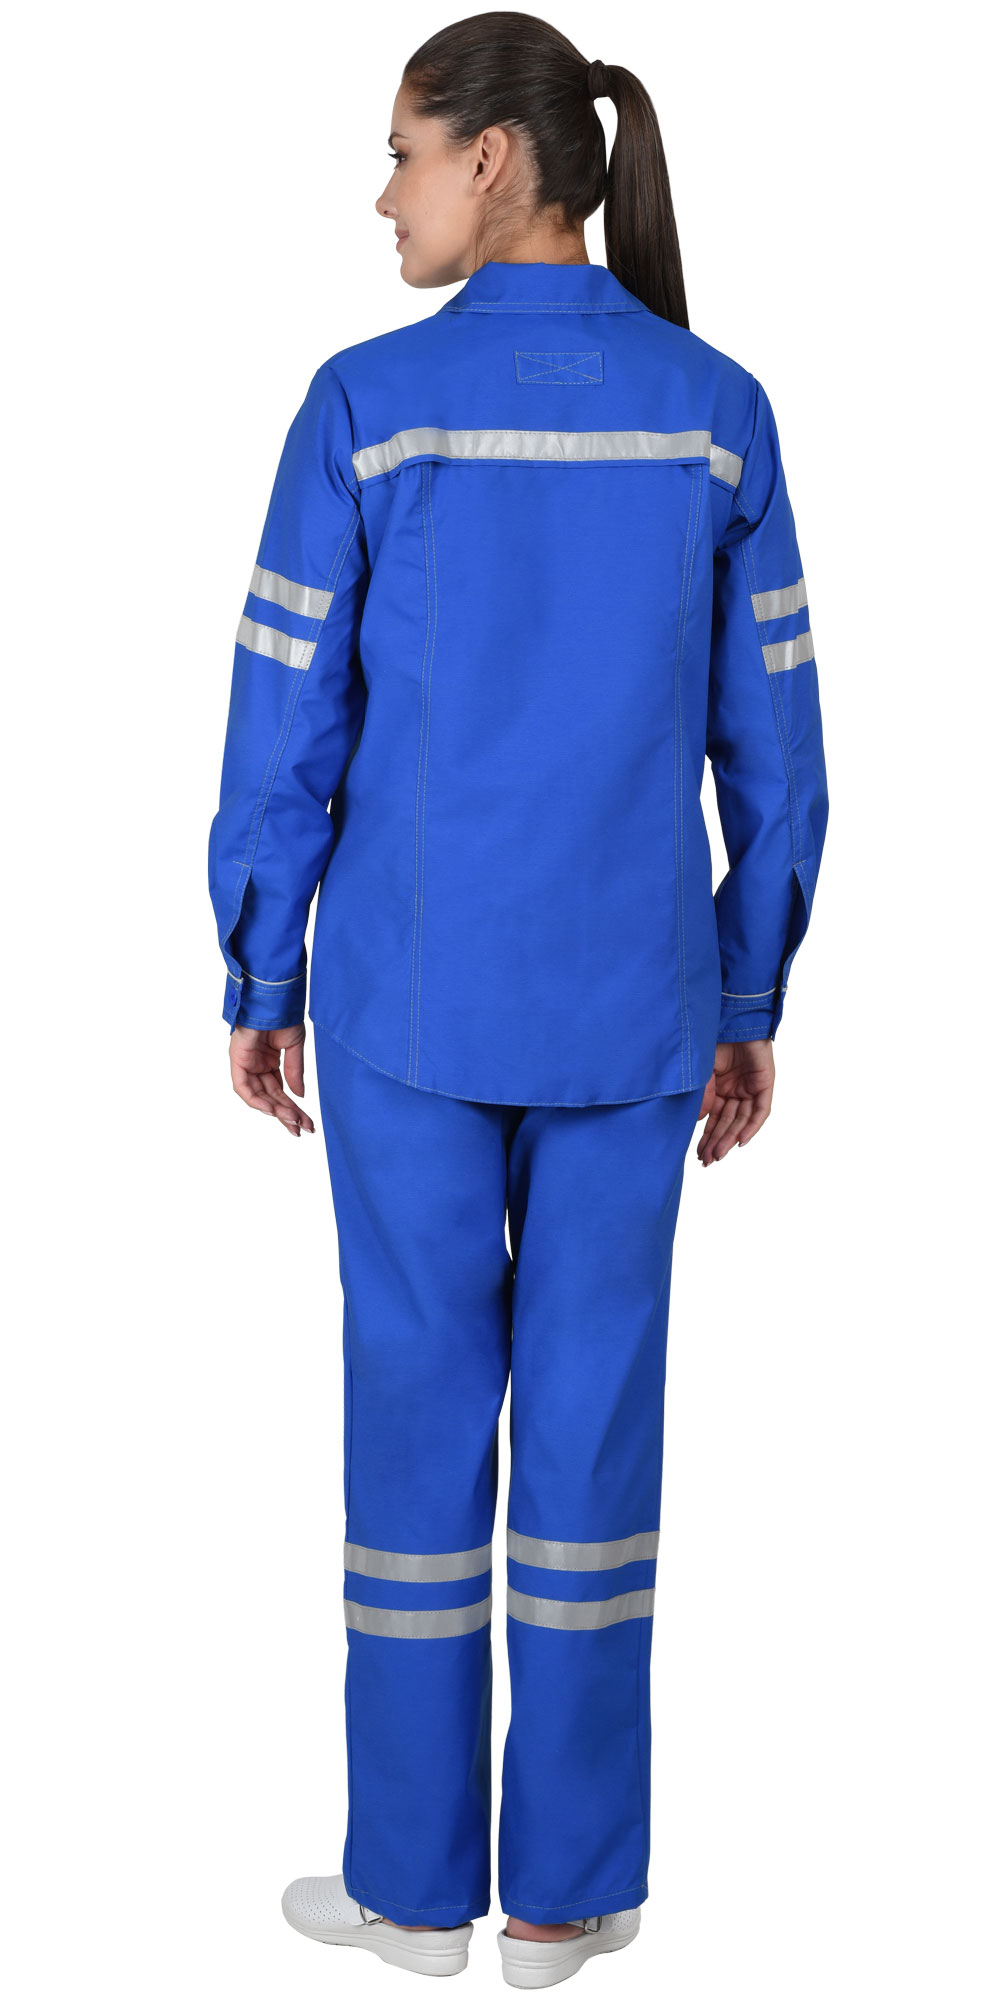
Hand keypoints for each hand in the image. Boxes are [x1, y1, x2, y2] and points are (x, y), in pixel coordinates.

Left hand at [228, 1023, 315, 1137]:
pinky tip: (272, 1110)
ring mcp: (246, 1064)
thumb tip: (299, 1095)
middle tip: (301, 1129)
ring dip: (275, 1110)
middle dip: (286, 1114)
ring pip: (257, 1096)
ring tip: (291, 1121)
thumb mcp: (294, 1047)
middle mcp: (256, 1066)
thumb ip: (295, 1072)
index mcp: (269, 1062)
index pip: (280, 1091)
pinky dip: (256, 1100)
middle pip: (271, 1097)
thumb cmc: (283, 1015)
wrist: (274, 998)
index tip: (306, 1122)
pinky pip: (243, 1087)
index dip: (293, 1108)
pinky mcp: (237, 1060)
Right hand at [696, 1038, 773, 1164]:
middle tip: (708, 1161)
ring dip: (730, 1138)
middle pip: (728, 1123)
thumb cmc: (714, 1039)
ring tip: (718, 1155)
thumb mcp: (702, 1072)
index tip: (698, 1154)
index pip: (714, 1118)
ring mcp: (750, 1088)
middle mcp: (735, 1090)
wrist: (733, 1018)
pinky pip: (760, 1111)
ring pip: (742, 1120)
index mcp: (719, 1088)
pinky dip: (752, 1126)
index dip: (707, 1137)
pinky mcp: (765, 1084)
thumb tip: (698, 1122)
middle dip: (717, 1142)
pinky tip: (739, 1141)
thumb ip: (703, 1096)